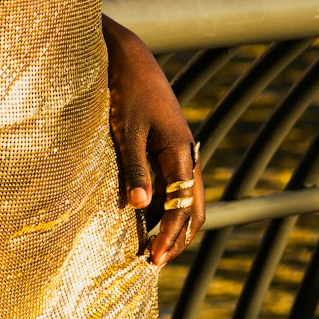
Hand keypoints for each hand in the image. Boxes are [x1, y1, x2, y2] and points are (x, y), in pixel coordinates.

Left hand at [102, 16, 203, 267]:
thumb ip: (134, 168)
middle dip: (177, 237)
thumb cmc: (125, 91)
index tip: (155, 261)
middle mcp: (187, 154)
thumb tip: (138, 207)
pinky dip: (164, 204)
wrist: (129, 56)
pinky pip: (173, 183)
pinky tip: (144, 214)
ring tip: (151, 246)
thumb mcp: (126, 130)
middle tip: (156, 262)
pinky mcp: (167, 144)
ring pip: (185, 197)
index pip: (182, 208)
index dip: (170, 237)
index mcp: (181, 152)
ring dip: (172, 222)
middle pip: (192, 208)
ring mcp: (179, 150)